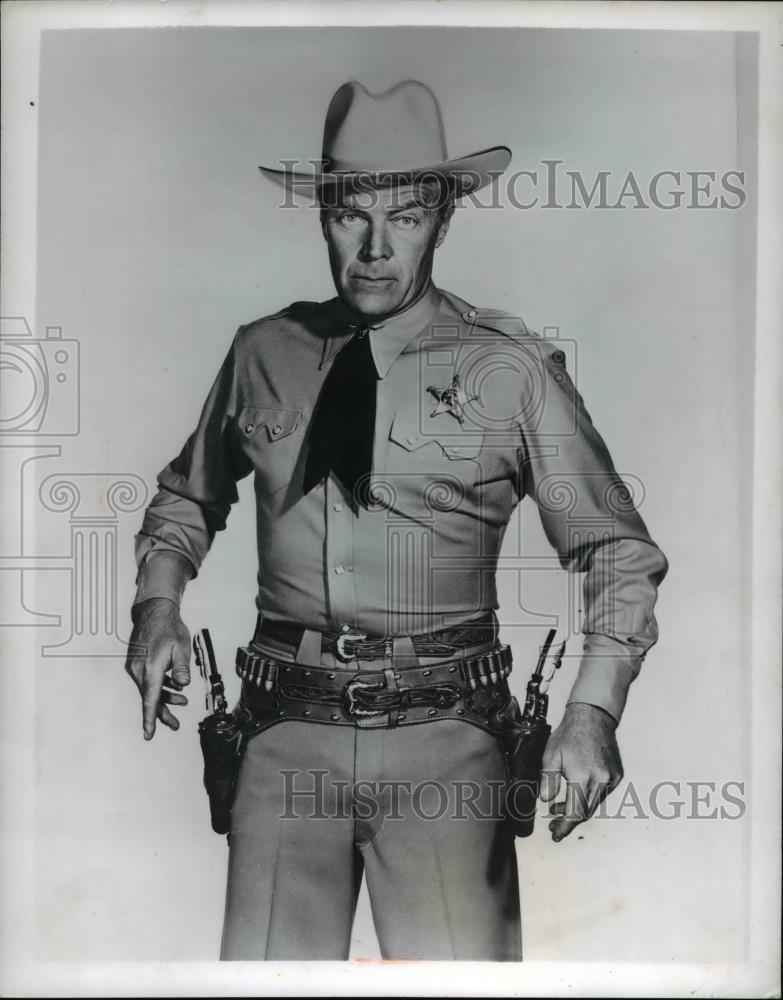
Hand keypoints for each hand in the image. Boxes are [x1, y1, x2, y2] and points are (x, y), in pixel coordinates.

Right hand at [125, 597, 190, 739]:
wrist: (153, 612)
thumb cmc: (168, 628)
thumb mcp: (181, 647)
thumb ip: (181, 667)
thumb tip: (182, 684)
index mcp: (150, 669)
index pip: (150, 700)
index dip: (150, 719)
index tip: (148, 734)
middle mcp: (139, 671)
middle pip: (150, 699)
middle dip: (163, 714)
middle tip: (176, 725)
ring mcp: (135, 668)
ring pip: (150, 690)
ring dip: (165, 698)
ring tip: (182, 702)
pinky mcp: (136, 665)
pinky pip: (148, 681)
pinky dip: (160, 687)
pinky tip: (174, 687)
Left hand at [539, 702, 622, 841]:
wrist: (593, 717)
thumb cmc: (569, 735)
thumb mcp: (551, 756)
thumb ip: (548, 781)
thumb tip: (546, 801)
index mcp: (583, 777)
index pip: (575, 813)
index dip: (565, 827)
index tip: (556, 834)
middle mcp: (601, 780)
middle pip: (586, 812)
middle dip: (569, 820)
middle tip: (553, 822)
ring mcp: (612, 778)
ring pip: (594, 804)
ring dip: (578, 808)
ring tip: (560, 807)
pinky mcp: (617, 775)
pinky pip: (602, 794)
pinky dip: (589, 798)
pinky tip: (576, 792)